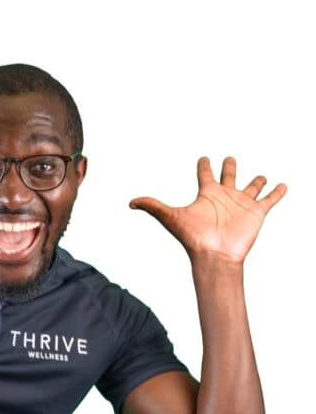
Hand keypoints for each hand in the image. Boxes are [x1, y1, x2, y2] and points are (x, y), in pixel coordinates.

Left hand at [128, 156, 287, 263]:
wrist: (214, 256)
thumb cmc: (193, 238)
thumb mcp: (171, 216)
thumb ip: (152, 206)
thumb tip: (130, 202)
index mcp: (207, 194)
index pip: (205, 174)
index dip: (204, 165)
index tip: (203, 158)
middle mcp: (225, 197)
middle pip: (229, 176)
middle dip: (229, 166)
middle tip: (229, 158)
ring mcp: (242, 205)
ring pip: (252, 187)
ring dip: (257, 181)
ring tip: (262, 177)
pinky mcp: (256, 213)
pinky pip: (270, 200)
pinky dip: (277, 192)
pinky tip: (282, 186)